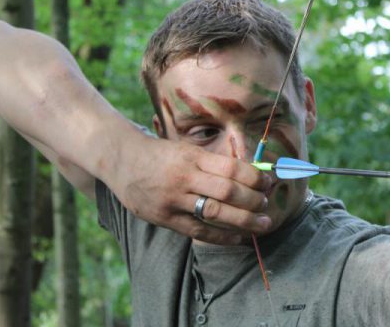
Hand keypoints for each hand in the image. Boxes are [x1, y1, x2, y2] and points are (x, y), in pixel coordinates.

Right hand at [104, 131, 273, 244]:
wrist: (121, 160)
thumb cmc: (160, 155)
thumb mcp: (185, 150)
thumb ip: (212, 162)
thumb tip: (248, 173)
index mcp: (193, 158)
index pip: (232, 169)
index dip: (255, 177)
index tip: (268, 182)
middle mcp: (185, 177)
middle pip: (228, 191)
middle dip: (253, 200)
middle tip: (266, 205)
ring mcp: (174, 199)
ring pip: (215, 212)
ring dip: (244, 220)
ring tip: (262, 224)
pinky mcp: (164, 218)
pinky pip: (198, 230)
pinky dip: (221, 236)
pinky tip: (238, 238)